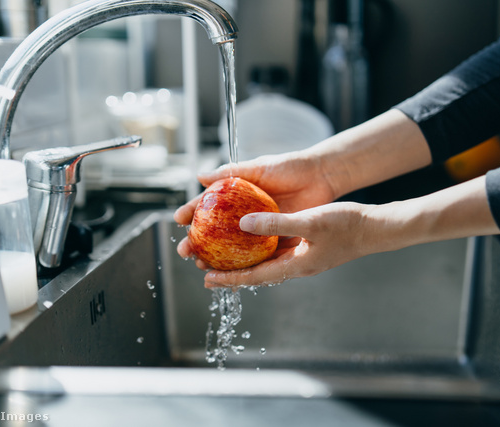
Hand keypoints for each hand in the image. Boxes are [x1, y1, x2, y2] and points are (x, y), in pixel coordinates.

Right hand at [174, 151, 337, 269]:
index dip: (192, 212)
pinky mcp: (277, 237)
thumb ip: (231, 173)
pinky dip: (245, 264)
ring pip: (234, 247)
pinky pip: (258, 254)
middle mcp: (246, 213)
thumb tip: (199, 176)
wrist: (321, 176)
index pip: (209, 205)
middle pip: (217, 231)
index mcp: (238, 194)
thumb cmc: (290, 167)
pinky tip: (232, 273)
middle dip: (198, 242)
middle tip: (186, 251)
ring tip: (203, 265)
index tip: (178, 221)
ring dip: (217, 258)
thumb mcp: (259, 168)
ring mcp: (261, 227)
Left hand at [190, 175, 499, 287]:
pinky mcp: (308, 247)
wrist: (375, 228)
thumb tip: (244, 224)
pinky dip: (261, 246)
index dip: (229, 279)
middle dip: (231, 270)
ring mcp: (302, 257)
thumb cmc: (348, 226)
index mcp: (295, 265)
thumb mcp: (310, 222)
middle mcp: (296, 265)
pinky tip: (252, 235)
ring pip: (266, 261)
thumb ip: (277, 224)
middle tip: (205, 265)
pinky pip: (278, 249)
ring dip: (243, 258)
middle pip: (256, 272)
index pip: (255, 277)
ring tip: (222, 253)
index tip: (206, 279)